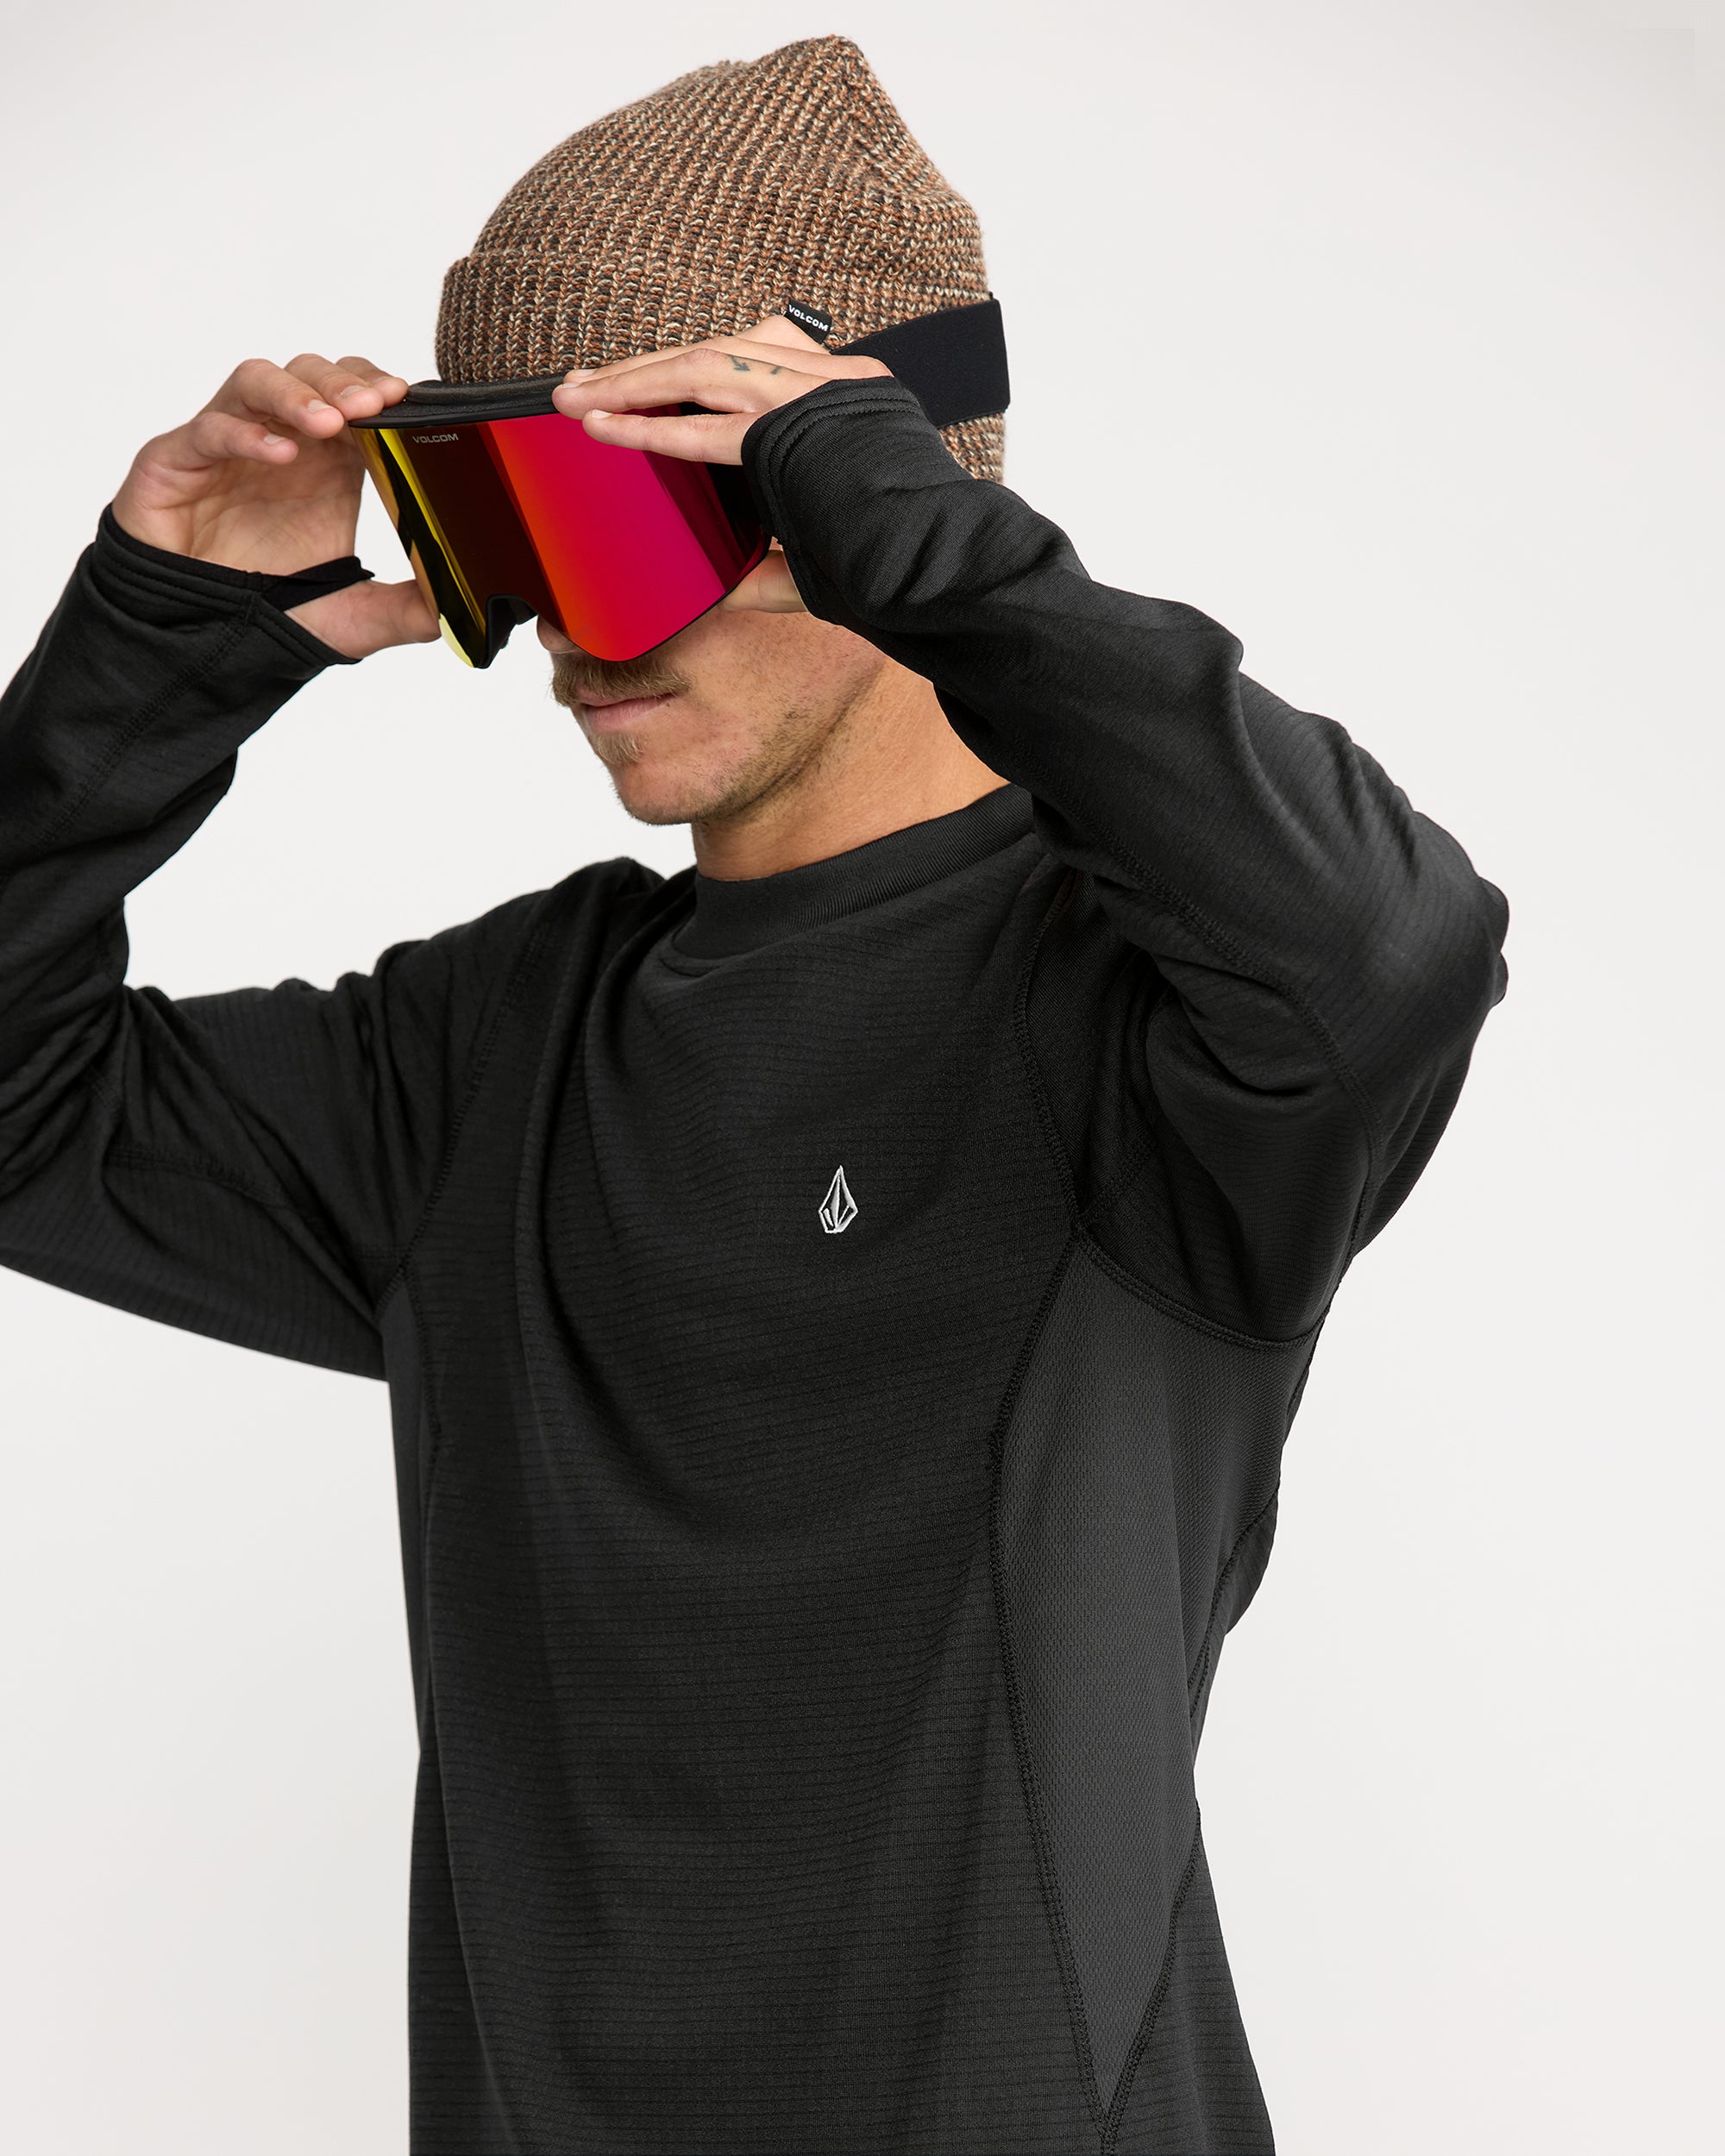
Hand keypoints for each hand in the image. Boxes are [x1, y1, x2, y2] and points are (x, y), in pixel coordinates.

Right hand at [112, 355, 438, 659]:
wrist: (198, 642)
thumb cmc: (269, 612)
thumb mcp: (354, 617)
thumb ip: (406, 611)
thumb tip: (460, 612)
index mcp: (326, 464)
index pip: (354, 396)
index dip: (377, 388)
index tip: (404, 399)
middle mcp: (278, 443)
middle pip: (310, 375)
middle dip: (343, 381)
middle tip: (372, 404)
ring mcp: (225, 446)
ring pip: (256, 381)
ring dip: (296, 392)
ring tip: (329, 421)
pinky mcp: (174, 461)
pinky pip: (206, 430)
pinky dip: (243, 434)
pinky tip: (280, 455)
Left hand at [552, 316, 890, 614]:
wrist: (946, 572)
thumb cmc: (903, 566)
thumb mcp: (828, 548)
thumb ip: (773, 563)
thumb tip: (726, 590)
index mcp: (846, 396)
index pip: (751, 358)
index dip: (684, 367)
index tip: (635, 383)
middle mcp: (833, 380)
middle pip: (717, 350)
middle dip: (640, 370)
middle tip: (578, 386)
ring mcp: (818, 396)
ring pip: (703, 367)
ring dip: (631, 385)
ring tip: (575, 402)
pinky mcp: (798, 431)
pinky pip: (709, 422)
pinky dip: (653, 427)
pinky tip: (606, 431)